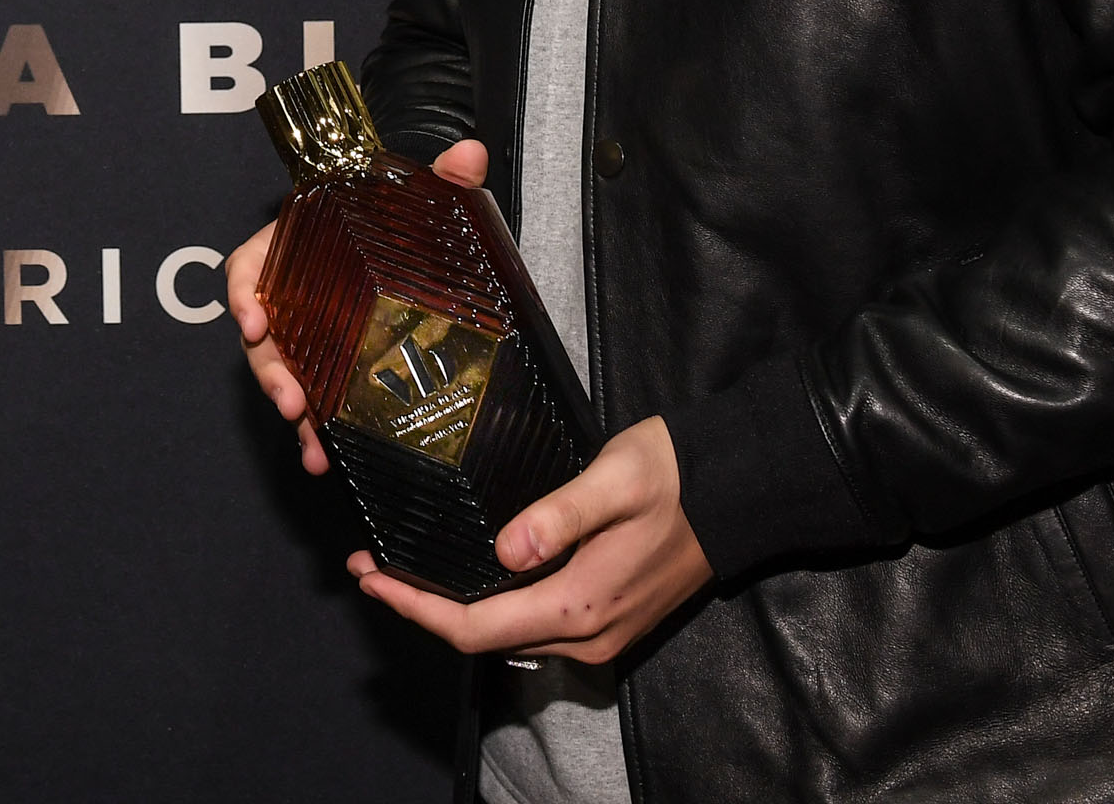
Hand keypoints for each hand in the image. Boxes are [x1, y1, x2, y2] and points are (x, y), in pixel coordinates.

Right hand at [230, 139, 489, 477]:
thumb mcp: (417, 198)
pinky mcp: (323, 367)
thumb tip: (470, 154)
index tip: (252, 320)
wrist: (409, 249)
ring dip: (288, 405)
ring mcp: (304, 334)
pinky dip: (311, 429)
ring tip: (307, 435)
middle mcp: (290, 293)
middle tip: (288, 399)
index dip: (243, 293)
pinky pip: (308, 398)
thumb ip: (442, 176)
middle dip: (269, 369)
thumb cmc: (396, 220)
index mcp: (295, 247)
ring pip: (280, 371)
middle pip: (262, 333)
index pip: (251, 265)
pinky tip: (323, 457)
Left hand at [348, 415, 710, 663]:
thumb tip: (503, 549)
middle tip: (374, 570)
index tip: (371, 579)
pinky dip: (491, 607)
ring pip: (508, 635)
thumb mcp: (614, 479)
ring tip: (409, 570)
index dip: (415, 607)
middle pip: (483, 638)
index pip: (474, 627)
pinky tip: (471, 575)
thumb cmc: (676, 476)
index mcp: (579, 605)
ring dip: (454, 609)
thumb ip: (557, 516)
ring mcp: (602, 634)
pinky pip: (535, 627)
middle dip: (423, 607)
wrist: (743, 491)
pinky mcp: (611, 620)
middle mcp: (587, 635)